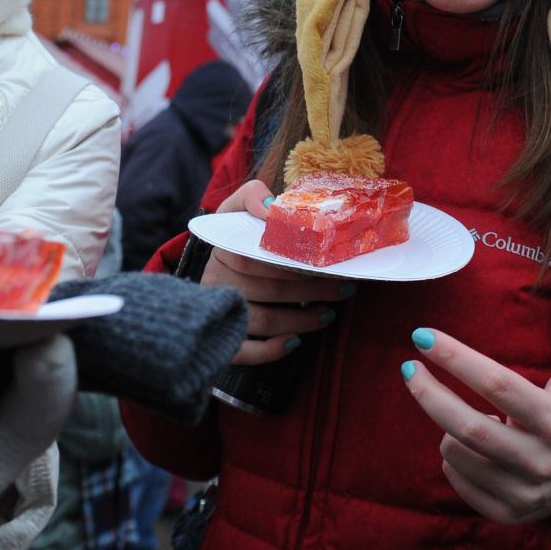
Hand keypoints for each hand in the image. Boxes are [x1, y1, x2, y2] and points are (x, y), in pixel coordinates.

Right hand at [199, 180, 348, 364]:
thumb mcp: (236, 208)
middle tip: (344, 288)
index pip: (259, 258)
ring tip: (329, 314)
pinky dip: (269, 351)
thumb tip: (272, 208)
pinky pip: (243, 352)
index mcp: (221, 249)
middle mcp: (216, 282)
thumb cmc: (230, 237)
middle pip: (267, 289)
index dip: (295, 264)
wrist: (206, 267)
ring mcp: (217, 312)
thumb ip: (252, 197)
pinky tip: (294, 343)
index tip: (326, 263)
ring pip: (260, 321)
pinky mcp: (220, 338)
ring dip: (299, 321)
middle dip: (311, 291)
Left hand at [402, 290, 550, 527]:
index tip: (423, 336)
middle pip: (469, 428)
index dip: (457, 358)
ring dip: (448, 426)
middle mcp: (538, 461)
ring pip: (456, 453)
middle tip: (409, 368)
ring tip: (465, 415)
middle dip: (430, 394)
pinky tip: (471, 446)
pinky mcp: (507, 513)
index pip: (498, 385)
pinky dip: (453, 457)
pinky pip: (457, 479)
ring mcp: (522, 492)